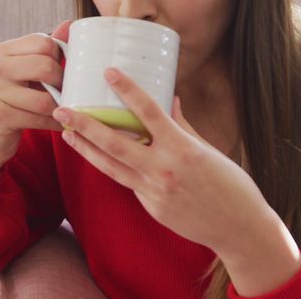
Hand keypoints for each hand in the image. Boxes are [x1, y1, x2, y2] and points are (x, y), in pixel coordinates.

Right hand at [0, 20, 70, 180]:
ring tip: (62, 110)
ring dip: (59, 108)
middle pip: (45, 66)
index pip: (44, 42)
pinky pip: (39, 118)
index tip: (59, 73)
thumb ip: (46, 50)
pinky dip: (54, 123)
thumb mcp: (26, 72)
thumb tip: (69, 24)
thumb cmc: (12, 101)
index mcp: (2, 51)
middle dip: (61, 84)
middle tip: (63, 94)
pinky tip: (57, 124)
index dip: (59, 58)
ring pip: (45, 98)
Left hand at [52, 68, 300, 291]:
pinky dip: (113, 167)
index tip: (109, 72)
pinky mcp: (151, 207)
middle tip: (61, 109)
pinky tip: (97, 155)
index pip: (148, 111)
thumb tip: (170, 100)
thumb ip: (183, 126)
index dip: (127, 89)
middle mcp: (163, 169)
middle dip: (84, 125)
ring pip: (110, 166)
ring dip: (85, 148)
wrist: (239, 229)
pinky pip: (128, 182)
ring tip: (66, 133)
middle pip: (114, 143)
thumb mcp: (208, 149)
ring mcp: (153, 191)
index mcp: (182, 148)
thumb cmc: (231, 185)